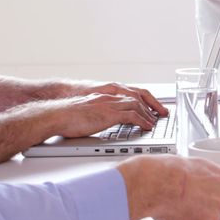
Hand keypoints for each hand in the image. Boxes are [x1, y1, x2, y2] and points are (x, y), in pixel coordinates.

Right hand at [45, 93, 162, 137]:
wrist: (57, 115)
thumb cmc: (68, 116)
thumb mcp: (88, 111)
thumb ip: (100, 113)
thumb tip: (104, 121)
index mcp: (105, 94)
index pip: (131, 93)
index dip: (144, 100)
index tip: (152, 107)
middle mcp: (110, 96)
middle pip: (138, 97)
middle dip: (152, 105)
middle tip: (162, 113)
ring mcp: (110, 103)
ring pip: (137, 105)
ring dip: (149, 114)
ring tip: (155, 122)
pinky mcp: (109, 113)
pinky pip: (132, 115)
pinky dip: (142, 120)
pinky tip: (146, 127)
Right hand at [118, 155, 219, 219]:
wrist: (158, 183)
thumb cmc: (174, 170)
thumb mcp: (202, 166)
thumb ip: (215, 178)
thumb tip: (215, 183)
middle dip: (212, 201)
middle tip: (195, 193)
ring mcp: (212, 216)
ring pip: (209, 216)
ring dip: (200, 210)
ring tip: (184, 199)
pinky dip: (191, 218)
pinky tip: (181, 208)